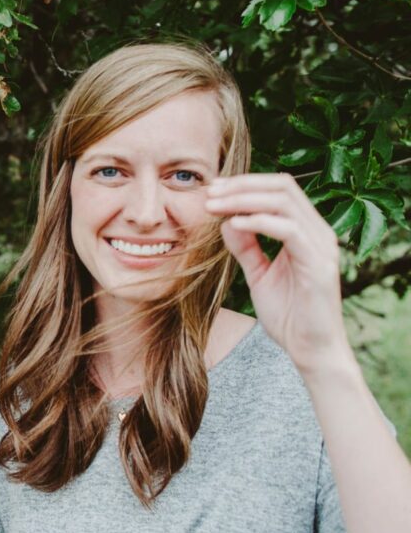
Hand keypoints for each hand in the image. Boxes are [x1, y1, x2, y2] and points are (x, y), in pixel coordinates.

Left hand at [205, 173, 353, 377]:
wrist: (310, 349)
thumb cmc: (289, 314)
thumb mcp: (259, 274)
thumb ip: (246, 247)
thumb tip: (227, 220)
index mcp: (307, 231)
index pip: (279, 189)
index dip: (245, 183)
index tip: (213, 189)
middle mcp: (319, 232)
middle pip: (283, 187)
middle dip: (242, 185)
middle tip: (210, 192)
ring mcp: (322, 246)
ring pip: (284, 203)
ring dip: (244, 200)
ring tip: (214, 206)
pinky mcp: (319, 264)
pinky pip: (289, 231)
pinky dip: (259, 222)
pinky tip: (234, 224)